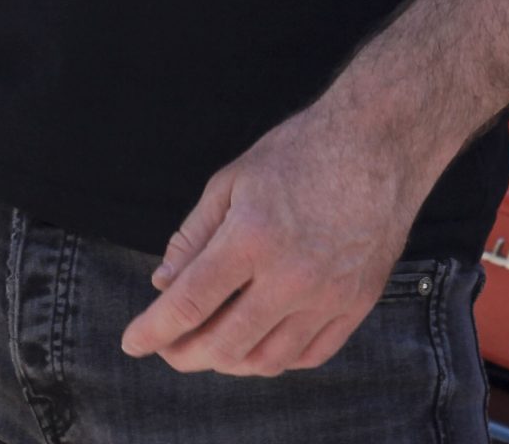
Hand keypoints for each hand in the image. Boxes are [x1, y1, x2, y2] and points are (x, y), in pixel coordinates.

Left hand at [120, 89, 433, 378]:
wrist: (375, 145)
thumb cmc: (297, 154)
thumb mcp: (232, 180)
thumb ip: (194, 236)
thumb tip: (164, 284)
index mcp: (252, 236)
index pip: (191, 301)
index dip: (155, 329)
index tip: (132, 342)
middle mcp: (291, 276)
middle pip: (226, 343)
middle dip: (186, 355)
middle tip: (168, 350)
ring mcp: (328, 297)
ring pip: (267, 360)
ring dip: (229, 363)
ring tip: (208, 349)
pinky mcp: (356, 305)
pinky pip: (309, 356)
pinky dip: (276, 360)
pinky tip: (256, 345)